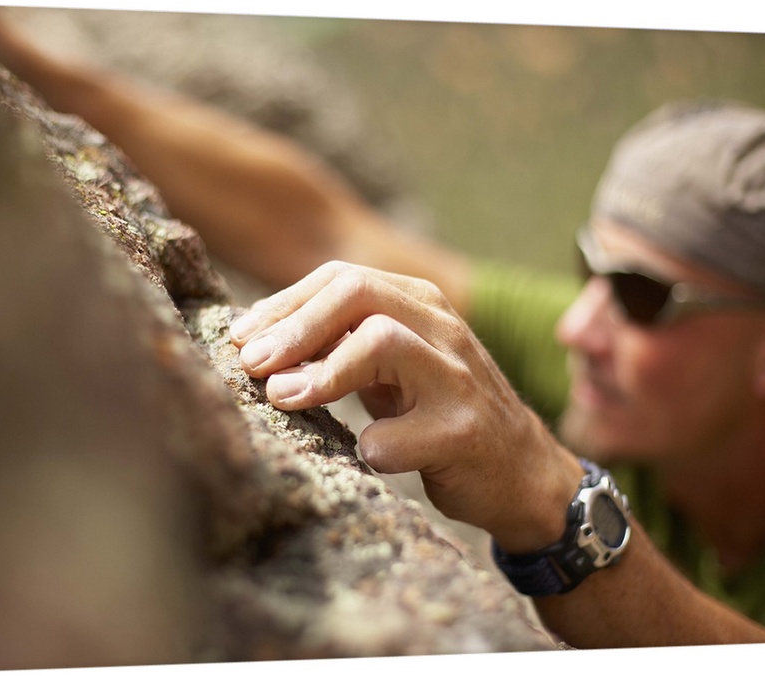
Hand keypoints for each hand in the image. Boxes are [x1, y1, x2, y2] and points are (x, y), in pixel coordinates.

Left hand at [229, 261, 581, 549]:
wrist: (522, 473)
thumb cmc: (439, 415)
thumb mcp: (393, 369)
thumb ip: (342, 345)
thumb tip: (258, 341)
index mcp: (421, 304)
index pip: (341, 278)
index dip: (283, 305)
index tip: (242, 339)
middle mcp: (442, 329)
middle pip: (358, 292)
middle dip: (294, 327)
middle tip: (253, 365)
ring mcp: (457, 377)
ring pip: (380, 341)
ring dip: (321, 372)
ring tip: (282, 398)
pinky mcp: (464, 432)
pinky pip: (398, 435)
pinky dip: (372, 447)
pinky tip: (368, 456)